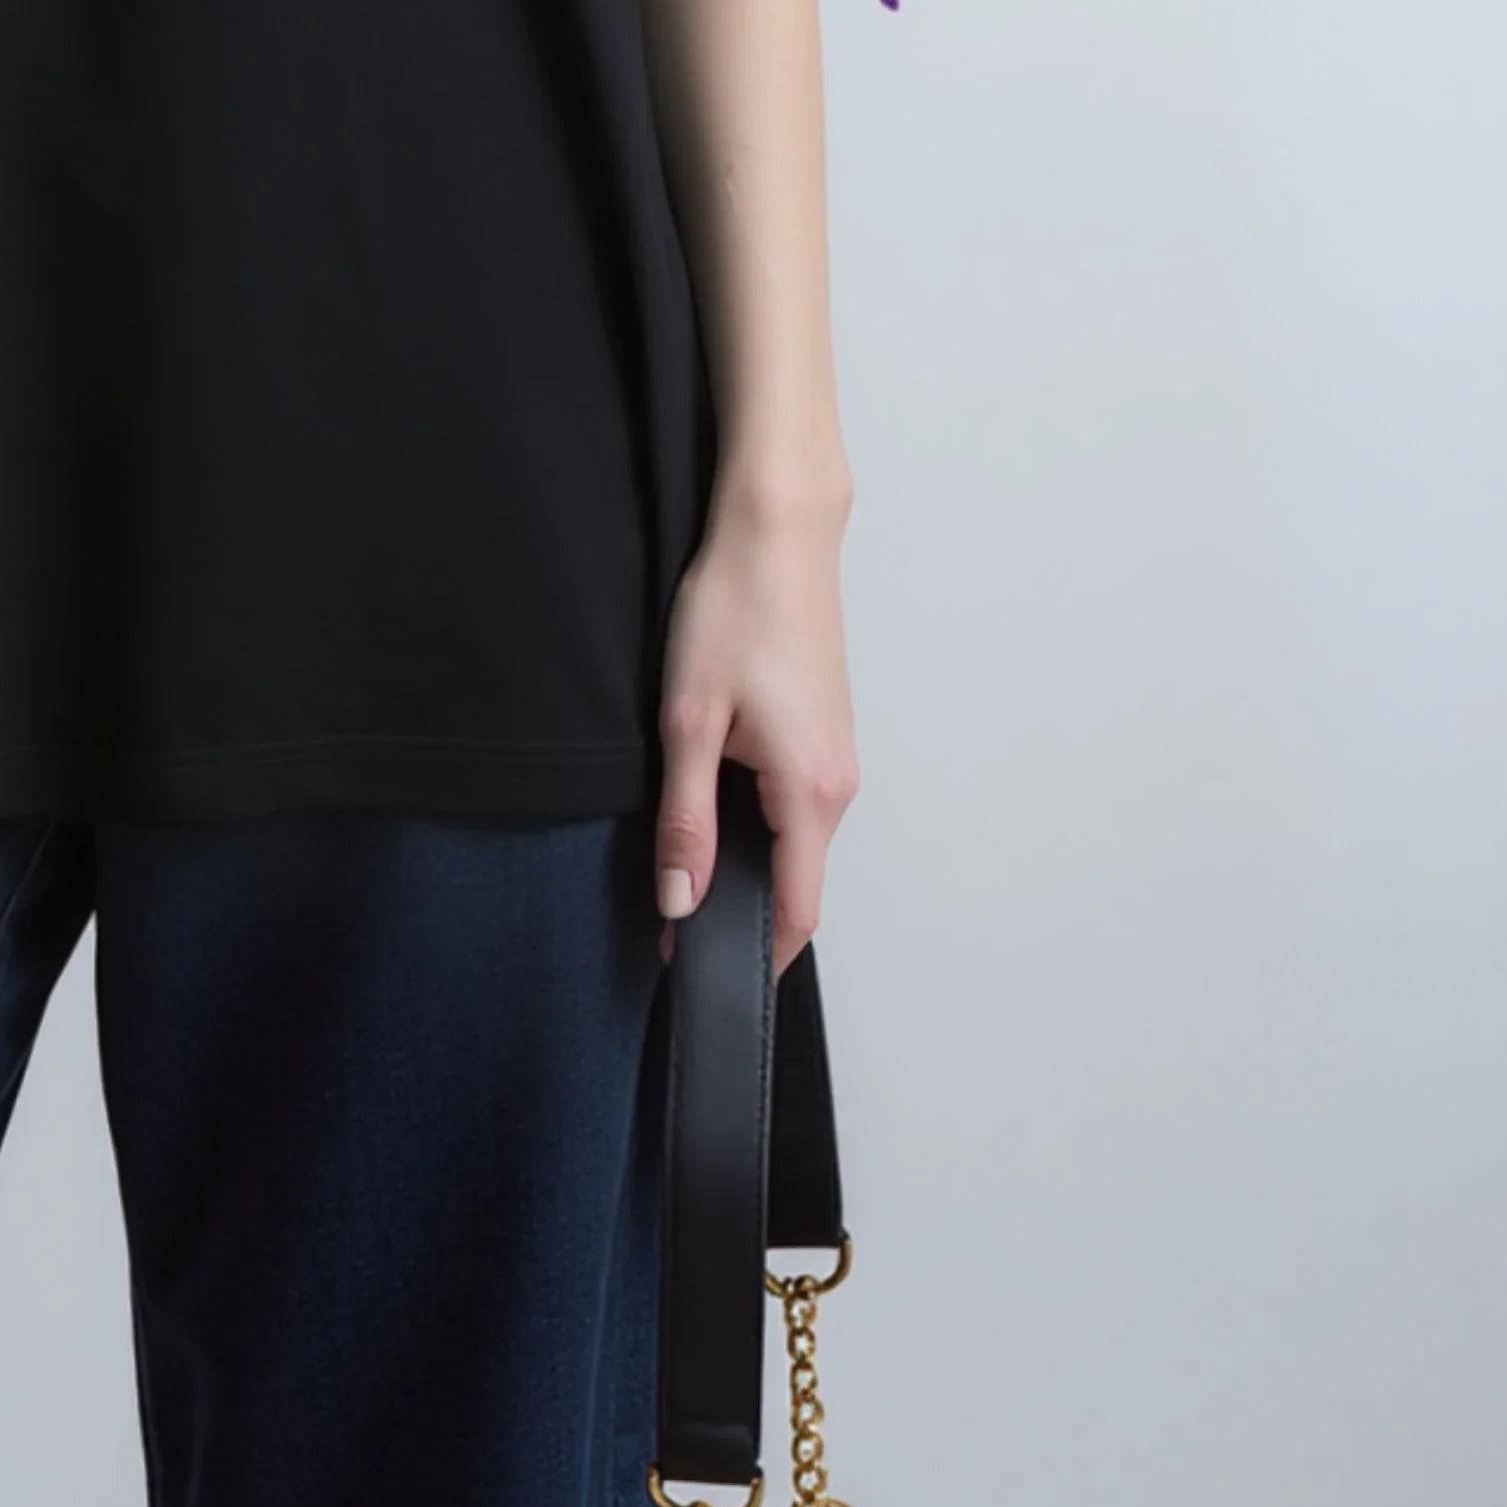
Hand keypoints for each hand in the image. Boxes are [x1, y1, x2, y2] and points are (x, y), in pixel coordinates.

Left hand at [652, 490, 857, 980]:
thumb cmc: (735, 610)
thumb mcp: (688, 721)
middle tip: (668, 919)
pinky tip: (708, 799)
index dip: (747, 955)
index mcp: (811, 792)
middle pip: (794, 883)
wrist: (776, 531)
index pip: (794, 912)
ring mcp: (837, 758)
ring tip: (680, 859)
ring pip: (792, 841)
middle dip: (737, 910)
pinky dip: (756, 822)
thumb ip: (684, 819)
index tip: (696, 974)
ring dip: (744, 861)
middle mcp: (839, 784)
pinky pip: (795, 805)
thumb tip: (680, 901)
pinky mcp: (824, 734)